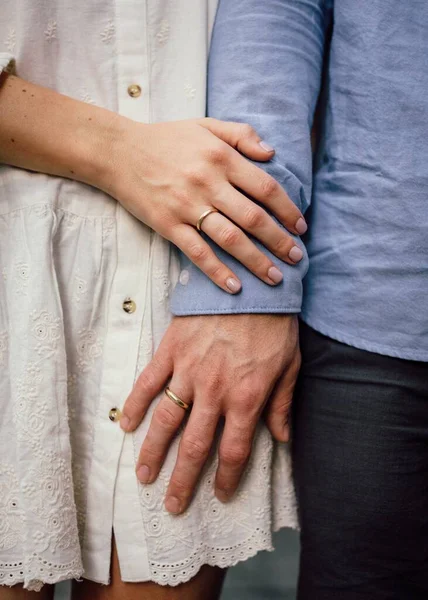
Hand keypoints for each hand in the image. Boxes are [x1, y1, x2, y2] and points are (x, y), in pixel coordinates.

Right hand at [104, 117, 306, 292]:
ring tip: (275, 278)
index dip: (287, 210)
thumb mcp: (205, 125)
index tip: (301, 227)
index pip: (265, 188)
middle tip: (297, 258)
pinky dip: (218, 271)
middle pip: (253, 218)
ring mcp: (187, 206)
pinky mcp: (168, 225)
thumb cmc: (165, 139)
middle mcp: (208, 183)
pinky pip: (197, 253)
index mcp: (221, 157)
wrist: (118, 152)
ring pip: (230, 239)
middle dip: (279, 241)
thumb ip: (241, 134)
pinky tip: (235, 286)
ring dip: (256, 261)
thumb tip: (272, 153)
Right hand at [120, 314, 300, 513]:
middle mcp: (215, 392)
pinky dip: (136, 404)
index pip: (234, 450)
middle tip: (173, 503)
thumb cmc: (274, 323)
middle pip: (195, 446)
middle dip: (183, 479)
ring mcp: (189, 371)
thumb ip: (281, 404)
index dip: (227, 477)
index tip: (219, 494)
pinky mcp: (172, 350)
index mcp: (247, 398)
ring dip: (153, 451)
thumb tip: (281, 438)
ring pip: (166, 420)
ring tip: (144, 476)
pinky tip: (126, 425)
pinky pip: (148, 382)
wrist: (252, 283)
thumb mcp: (289, 365)